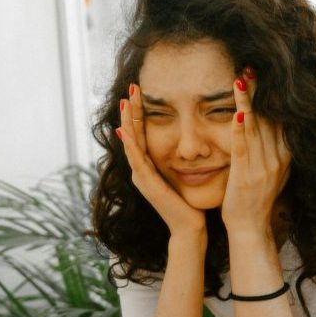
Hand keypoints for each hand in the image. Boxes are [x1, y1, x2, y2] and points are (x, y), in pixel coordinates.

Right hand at [117, 84, 206, 240]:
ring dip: (127, 122)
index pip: (142, 132)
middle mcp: (141, 169)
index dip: (140, 112)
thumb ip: (179, 158)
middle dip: (132, 111)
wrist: (190, 228)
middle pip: (132, 134)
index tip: (141, 91)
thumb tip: (188, 140)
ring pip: (131, 144)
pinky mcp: (147, 184)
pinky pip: (137, 160)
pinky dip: (131, 145)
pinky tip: (126, 132)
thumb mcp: (183, 173)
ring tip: (126, 102)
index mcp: (150, 165)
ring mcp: (141, 177)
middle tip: (131, 88)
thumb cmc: (190, 202)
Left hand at [221, 72, 290, 237]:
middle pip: (268, 117)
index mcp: (284, 155)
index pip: (277, 118)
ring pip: (255, 127)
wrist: (251, 228)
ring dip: (247, 102)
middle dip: (259, 91)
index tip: (261, 73)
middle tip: (250, 66)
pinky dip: (241, 130)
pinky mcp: (246, 176)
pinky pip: (243, 149)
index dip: (269, 95)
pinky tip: (237, 113)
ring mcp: (263, 168)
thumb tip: (270, 125)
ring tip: (240, 79)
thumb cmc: (255, 199)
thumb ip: (272, 148)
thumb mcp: (271, 171)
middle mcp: (277, 159)